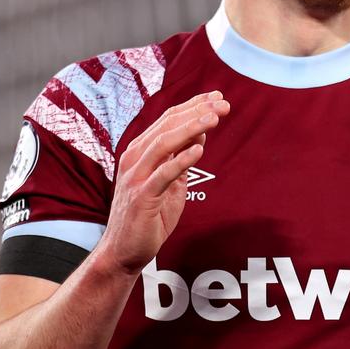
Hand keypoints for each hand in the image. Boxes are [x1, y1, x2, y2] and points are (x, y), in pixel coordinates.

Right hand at [98, 91, 230, 274]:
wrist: (125, 252)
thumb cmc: (148, 217)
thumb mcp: (170, 183)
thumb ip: (180, 159)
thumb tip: (199, 134)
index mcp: (140, 152)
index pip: (168, 120)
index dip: (193, 105)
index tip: (217, 97)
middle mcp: (134, 159)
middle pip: (167, 125)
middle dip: (197, 111)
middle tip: (223, 103)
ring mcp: (135, 177)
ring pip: (164, 143)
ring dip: (191, 127)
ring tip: (214, 117)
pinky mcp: (141, 197)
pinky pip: (163, 174)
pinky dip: (182, 159)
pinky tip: (200, 149)